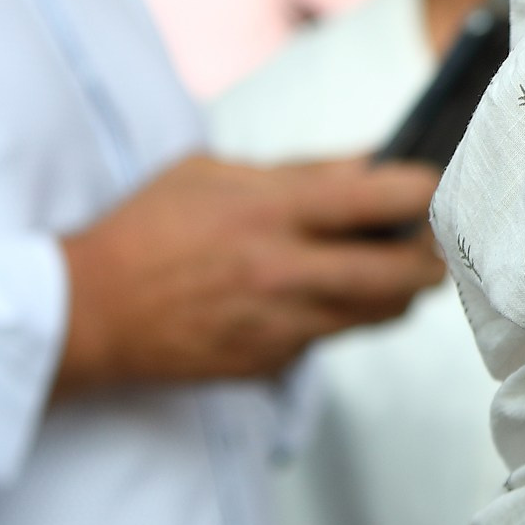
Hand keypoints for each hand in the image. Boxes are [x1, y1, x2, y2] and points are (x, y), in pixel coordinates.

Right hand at [52, 155, 444, 399]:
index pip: (382, 201)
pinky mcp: (271, 362)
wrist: (88, 313)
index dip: (424, 191)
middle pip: (402, 274)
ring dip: (399, 292)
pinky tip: (328, 295)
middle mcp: (284, 271)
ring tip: (397, 268)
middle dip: (432, 258)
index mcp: (272, 211)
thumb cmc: (148, 228)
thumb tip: (372, 162)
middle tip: (435, 243)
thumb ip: (301, 171)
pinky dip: (344, 316)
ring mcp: (281, 324)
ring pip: (379, 314)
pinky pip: (333, 337)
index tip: (434, 184)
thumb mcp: (215, 173)